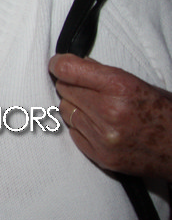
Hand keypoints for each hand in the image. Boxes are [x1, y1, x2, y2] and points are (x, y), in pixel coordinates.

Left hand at [50, 53, 171, 180]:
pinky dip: (80, 127)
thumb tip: (76, 64)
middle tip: (85, 88)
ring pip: (65, 110)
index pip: (68, 70)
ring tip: (95, 108)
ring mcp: (104, 137)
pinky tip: (97, 125)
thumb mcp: (139, 84)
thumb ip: (104, 73)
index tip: (58, 65)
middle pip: (64, 89)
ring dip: (74, 106)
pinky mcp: (101, 156)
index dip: (59, 64)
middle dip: (70, 85)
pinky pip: (73, 132)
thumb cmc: (165, 114)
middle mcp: (109, 112)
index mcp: (120, 87)